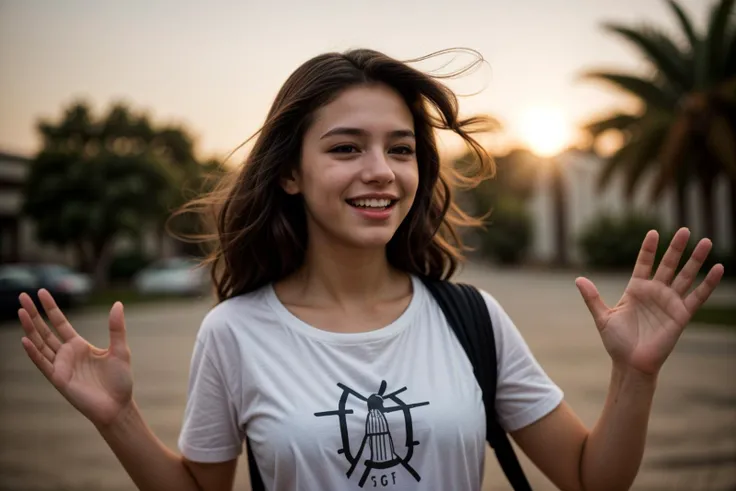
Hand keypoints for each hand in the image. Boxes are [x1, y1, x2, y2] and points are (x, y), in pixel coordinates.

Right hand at [18, 289, 132, 426]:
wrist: (117, 406)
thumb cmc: (119, 380)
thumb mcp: (120, 349)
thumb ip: (116, 328)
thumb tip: (117, 304)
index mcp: (79, 345)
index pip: (60, 323)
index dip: (51, 308)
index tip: (42, 292)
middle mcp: (67, 354)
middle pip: (45, 330)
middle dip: (34, 314)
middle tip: (23, 296)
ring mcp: (61, 366)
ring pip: (40, 343)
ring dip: (30, 328)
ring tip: (20, 311)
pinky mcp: (59, 379)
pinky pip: (43, 363)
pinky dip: (34, 352)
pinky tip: (25, 339)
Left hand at [575, 228, 724, 375]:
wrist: (631, 363)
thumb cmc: (616, 342)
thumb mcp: (602, 317)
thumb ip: (592, 297)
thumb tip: (578, 279)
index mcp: (636, 290)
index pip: (644, 263)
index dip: (648, 249)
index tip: (652, 232)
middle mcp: (655, 292)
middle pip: (668, 264)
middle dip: (676, 248)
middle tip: (684, 229)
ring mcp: (670, 302)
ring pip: (685, 276)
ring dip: (696, 259)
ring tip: (706, 241)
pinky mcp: (681, 315)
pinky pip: (698, 296)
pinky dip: (708, 283)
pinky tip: (718, 268)